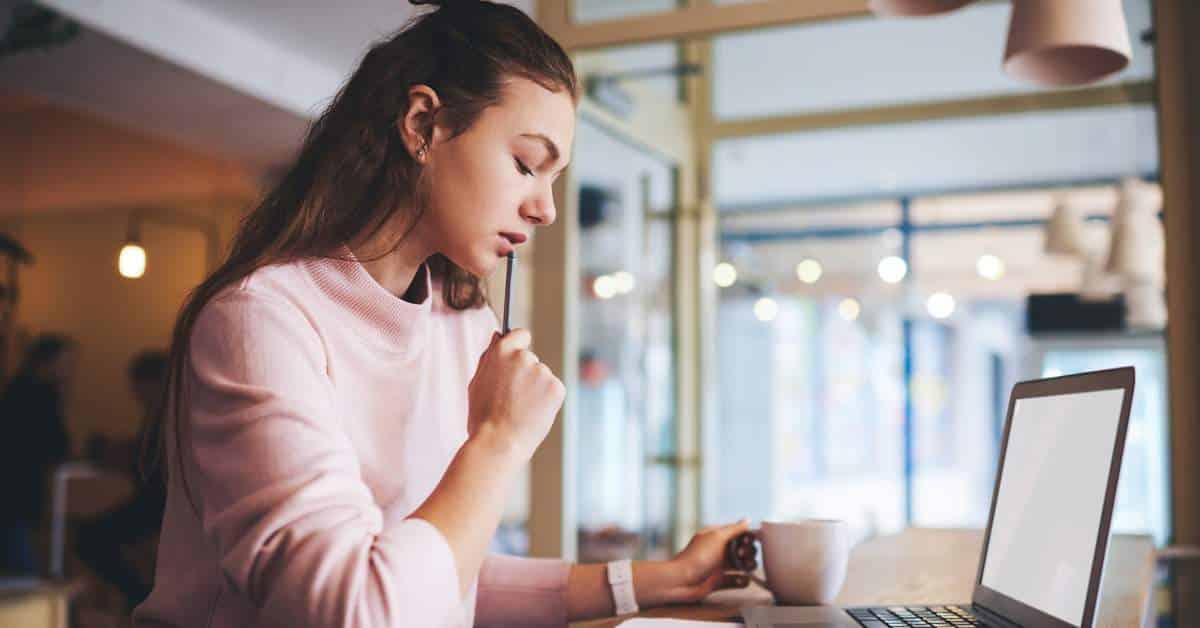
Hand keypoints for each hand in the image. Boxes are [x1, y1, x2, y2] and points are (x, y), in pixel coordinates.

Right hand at [467, 329, 564, 461]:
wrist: (498, 442)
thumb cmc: (483, 417)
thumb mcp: (477, 382)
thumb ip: (489, 356)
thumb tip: (498, 336)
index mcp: (502, 351)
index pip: (520, 334)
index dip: (520, 346)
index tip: (518, 359)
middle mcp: (524, 357)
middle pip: (531, 360)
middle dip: (525, 375)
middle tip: (513, 399)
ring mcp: (542, 371)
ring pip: (542, 377)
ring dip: (536, 390)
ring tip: (521, 410)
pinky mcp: (557, 387)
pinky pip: (553, 390)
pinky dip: (547, 401)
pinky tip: (533, 414)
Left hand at [651, 519, 752, 605]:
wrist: (682, 580)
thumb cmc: (698, 556)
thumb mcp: (717, 537)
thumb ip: (734, 529)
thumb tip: (747, 520)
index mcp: (718, 536)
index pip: (740, 533)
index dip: (747, 537)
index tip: (745, 541)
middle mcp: (721, 550)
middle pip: (745, 550)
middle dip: (748, 552)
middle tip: (740, 555)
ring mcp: (721, 566)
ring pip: (744, 565)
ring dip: (749, 566)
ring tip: (745, 568)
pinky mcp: (721, 581)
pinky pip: (738, 580)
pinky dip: (742, 581)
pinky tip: (740, 579)